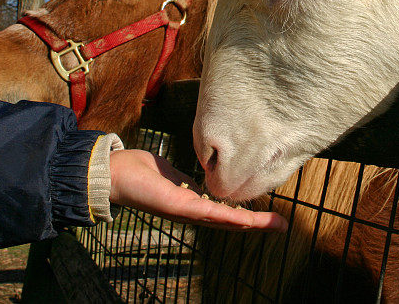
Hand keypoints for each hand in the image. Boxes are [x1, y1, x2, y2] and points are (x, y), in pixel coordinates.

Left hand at [108, 149, 286, 231]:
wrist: (114, 173)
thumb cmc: (140, 172)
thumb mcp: (172, 175)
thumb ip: (188, 181)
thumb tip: (200, 181)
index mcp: (192, 205)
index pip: (225, 213)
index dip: (248, 215)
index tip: (269, 215)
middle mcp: (192, 213)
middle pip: (231, 222)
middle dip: (259, 224)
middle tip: (284, 226)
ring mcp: (186, 212)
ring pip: (225, 221)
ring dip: (252, 224)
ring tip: (276, 225)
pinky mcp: (179, 207)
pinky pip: (209, 213)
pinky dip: (230, 217)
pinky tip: (247, 220)